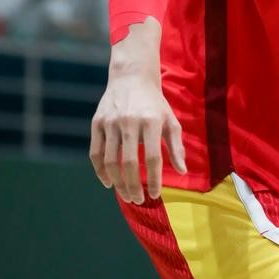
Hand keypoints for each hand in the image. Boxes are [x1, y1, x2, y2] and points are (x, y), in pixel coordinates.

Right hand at [89, 72, 185, 202]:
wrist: (131, 77)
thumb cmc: (154, 103)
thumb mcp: (170, 120)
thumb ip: (176, 146)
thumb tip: (182, 171)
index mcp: (151, 121)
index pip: (153, 157)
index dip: (154, 179)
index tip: (155, 195)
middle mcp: (129, 121)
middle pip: (130, 163)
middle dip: (134, 186)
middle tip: (138, 200)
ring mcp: (111, 122)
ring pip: (111, 161)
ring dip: (118, 183)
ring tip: (126, 195)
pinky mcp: (97, 123)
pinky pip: (96, 153)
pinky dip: (100, 171)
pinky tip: (109, 183)